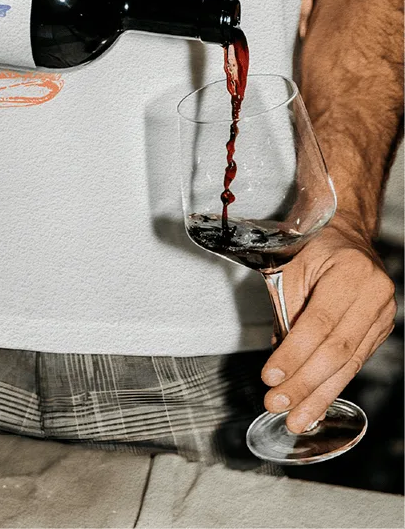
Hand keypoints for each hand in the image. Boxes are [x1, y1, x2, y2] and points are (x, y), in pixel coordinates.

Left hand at [261, 225, 395, 432]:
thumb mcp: (287, 267)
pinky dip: (332, 387)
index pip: (320, 323)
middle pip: (337, 349)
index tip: (270, 377)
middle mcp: (374, 292)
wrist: (343, 233)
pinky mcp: (380, 330)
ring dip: (319, 395)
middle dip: (305, 383)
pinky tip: (315, 406)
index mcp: (351, 270)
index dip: (294, 354)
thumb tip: (278, 362)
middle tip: (277, 403)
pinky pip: (354, 363)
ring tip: (295, 419)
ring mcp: (383, 313)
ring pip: (348, 363)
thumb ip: (284, 311)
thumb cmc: (310, 246)